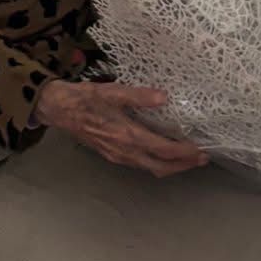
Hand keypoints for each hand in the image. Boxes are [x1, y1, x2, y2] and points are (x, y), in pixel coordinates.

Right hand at [35, 79, 207, 178]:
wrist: (58, 110)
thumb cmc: (85, 98)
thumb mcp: (112, 91)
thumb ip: (138, 95)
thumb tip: (163, 97)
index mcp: (127, 135)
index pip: (162, 150)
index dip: (184, 153)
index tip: (201, 152)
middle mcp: (124, 151)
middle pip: (159, 167)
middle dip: (182, 166)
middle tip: (201, 159)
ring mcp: (117, 156)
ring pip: (150, 168)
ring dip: (170, 166)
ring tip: (186, 158)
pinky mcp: (112, 155)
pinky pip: (140, 164)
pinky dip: (156, 162)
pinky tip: (161, 153)